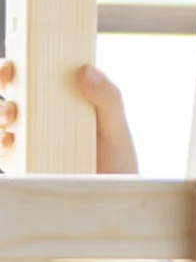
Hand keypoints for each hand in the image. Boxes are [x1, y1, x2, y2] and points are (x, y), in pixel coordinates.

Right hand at [0, 59, 139, 173]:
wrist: (113, 197)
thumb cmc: (118, 161)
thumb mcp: (117, 128)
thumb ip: (108, 99)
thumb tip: (85, 69)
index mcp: (67, 99)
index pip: (39, 74)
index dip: (20, 64)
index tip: (15, 64)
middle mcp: (46, 115)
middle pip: (14, 91)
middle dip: (3, 81)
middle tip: (7, 81)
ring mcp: (33, 138)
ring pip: (4, 117)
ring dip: (1, 112)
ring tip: (11, 116)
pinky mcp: (25, 161)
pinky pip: (4, 148)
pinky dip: (2, 142)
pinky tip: (10, 141)